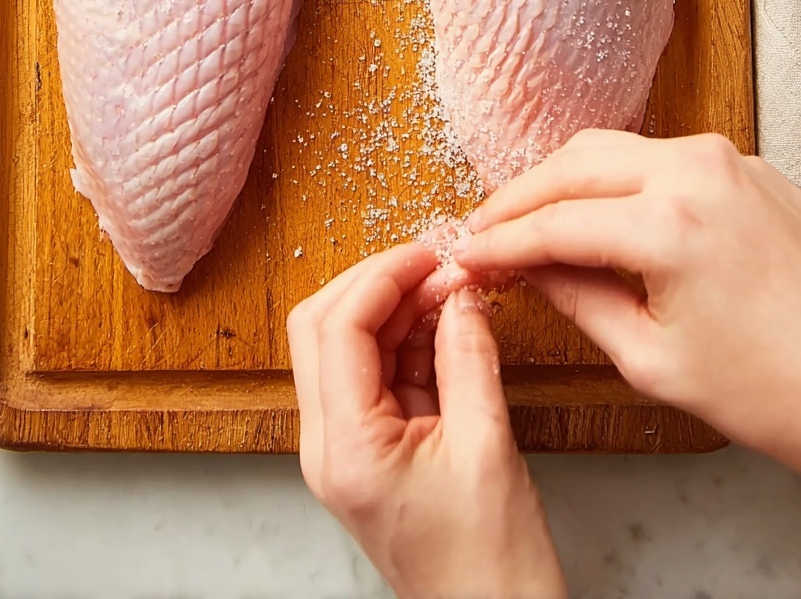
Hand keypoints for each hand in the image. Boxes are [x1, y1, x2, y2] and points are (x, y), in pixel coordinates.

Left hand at [287, 243, 565, 598]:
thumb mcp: (489, 445)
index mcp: (345, 449)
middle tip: (437, 262)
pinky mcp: (369, 449)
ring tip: (452, 286)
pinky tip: (447, 321)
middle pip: (322, 329)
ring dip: (395, 307)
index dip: (382, 276)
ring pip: (346, 346)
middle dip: (378, 283)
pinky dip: (407, 338)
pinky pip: (375, 373)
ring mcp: (344, 449)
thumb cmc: (492, 562)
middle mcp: (328, 447)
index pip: (336, 330)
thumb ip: (469, 356)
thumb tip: (461, 289)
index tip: (430, 252)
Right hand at [455, 131, 800, 468]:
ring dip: (562, 180)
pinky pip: (658, 155)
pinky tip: (592, 209)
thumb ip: (578, 299)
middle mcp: (696, 172)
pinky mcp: (744, 165)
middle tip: (483, 229)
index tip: (466, 254)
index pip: (553, 222)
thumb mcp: (651, 359)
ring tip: (527, 217)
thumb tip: (527, 268)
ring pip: (612, 148)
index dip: (500, 240)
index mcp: (669, 224)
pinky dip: (614, 178)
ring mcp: (725, 160)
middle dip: (519, 197)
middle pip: (573, 165)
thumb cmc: (772, 386)